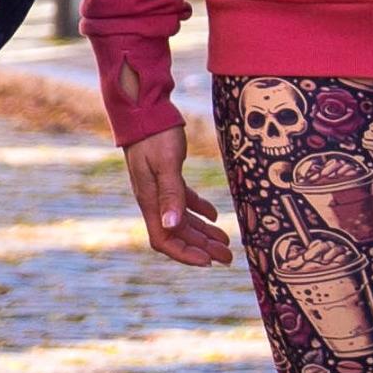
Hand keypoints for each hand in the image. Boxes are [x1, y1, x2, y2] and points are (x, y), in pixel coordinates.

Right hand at [124, 125, 234, 264]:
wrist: (144, 110)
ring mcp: (158, 188)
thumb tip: (171, 226)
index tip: (207, 262)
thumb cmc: (155, 135)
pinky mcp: (166, 176)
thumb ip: (171, 195)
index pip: (164, 239)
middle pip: (177, 234)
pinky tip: (215, 215)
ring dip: (203, 233)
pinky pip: (183, 201)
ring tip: (226, 242)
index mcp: (149, 200)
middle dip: (202, 248)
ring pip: (182, 220)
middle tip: (227, 257)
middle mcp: (152, 199)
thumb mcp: (166, 164)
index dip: (184, 254)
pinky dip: (199, 211)